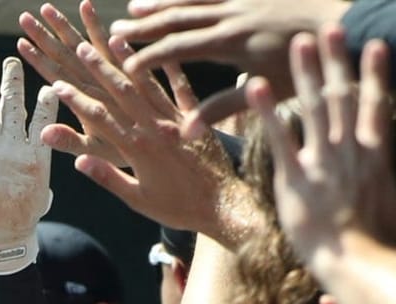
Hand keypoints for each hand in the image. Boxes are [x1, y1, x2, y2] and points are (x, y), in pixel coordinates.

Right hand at [22, 3, 244, 240]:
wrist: (224, 205)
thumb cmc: (178, 209)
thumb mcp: (137, 200)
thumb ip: (107, 178)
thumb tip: (79, 161)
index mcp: (137, 149)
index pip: (100, 118)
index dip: (77, 101)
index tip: (58, 84)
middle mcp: (155, 127)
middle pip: (121, 92)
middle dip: (98, 69)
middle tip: (80, 48)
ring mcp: (176, 118)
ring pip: (148, 82)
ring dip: (129, 59)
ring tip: (112, 37)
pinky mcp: (196, 116)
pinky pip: (182, 85)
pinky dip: (170, 66)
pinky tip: (162, 50)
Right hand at [110, 0, 351, 129]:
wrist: (348, 24)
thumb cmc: (306, 65)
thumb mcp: (264, 92)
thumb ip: (222, 110)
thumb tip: (184, 133)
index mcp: (231, 42)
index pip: (177, 48)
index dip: (147, 58)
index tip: (123, 68)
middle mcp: (234, 14)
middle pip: (178, 18)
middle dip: (144, 26)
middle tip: (113, 30)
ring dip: (163, 2)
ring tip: (136, 4)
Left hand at [245, 29, 395, 268]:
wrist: (356, 261)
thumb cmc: (377, 244)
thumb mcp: (392, 205)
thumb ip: (387, 184)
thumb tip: (390, 185)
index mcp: (377, 154)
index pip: (377, 103)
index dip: (375, 73)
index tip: (375, 44)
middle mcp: (350, 150)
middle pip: (343, 95)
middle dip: (336, 60)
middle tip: (331, 27)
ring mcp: (322, 161)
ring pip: (312, 106)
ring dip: (304, 72)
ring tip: (297, 44)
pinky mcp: (295, 178)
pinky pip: (277, 136)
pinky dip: (266, 109)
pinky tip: (254, 86)